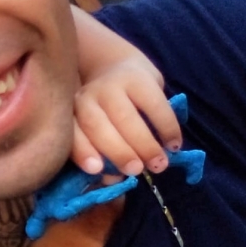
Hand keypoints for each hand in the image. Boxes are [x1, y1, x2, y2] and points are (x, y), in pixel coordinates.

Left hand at [71, 60, 181, 175]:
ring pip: (125, 116)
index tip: (96, 170)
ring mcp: (110, 85)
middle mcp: (86, 98)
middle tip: (137, 170)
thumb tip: (111, 182)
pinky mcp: (138, 78)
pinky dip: (166, 127)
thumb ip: (103, 155)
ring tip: (159, 163)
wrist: (117, 65)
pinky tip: (173, 144)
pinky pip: (154, 105)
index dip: (83, 152)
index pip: (72, 134)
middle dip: (117, 150)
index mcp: (72, 114)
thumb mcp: (100, 129)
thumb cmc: (107, 111)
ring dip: (144, 143)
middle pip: (96, 125)